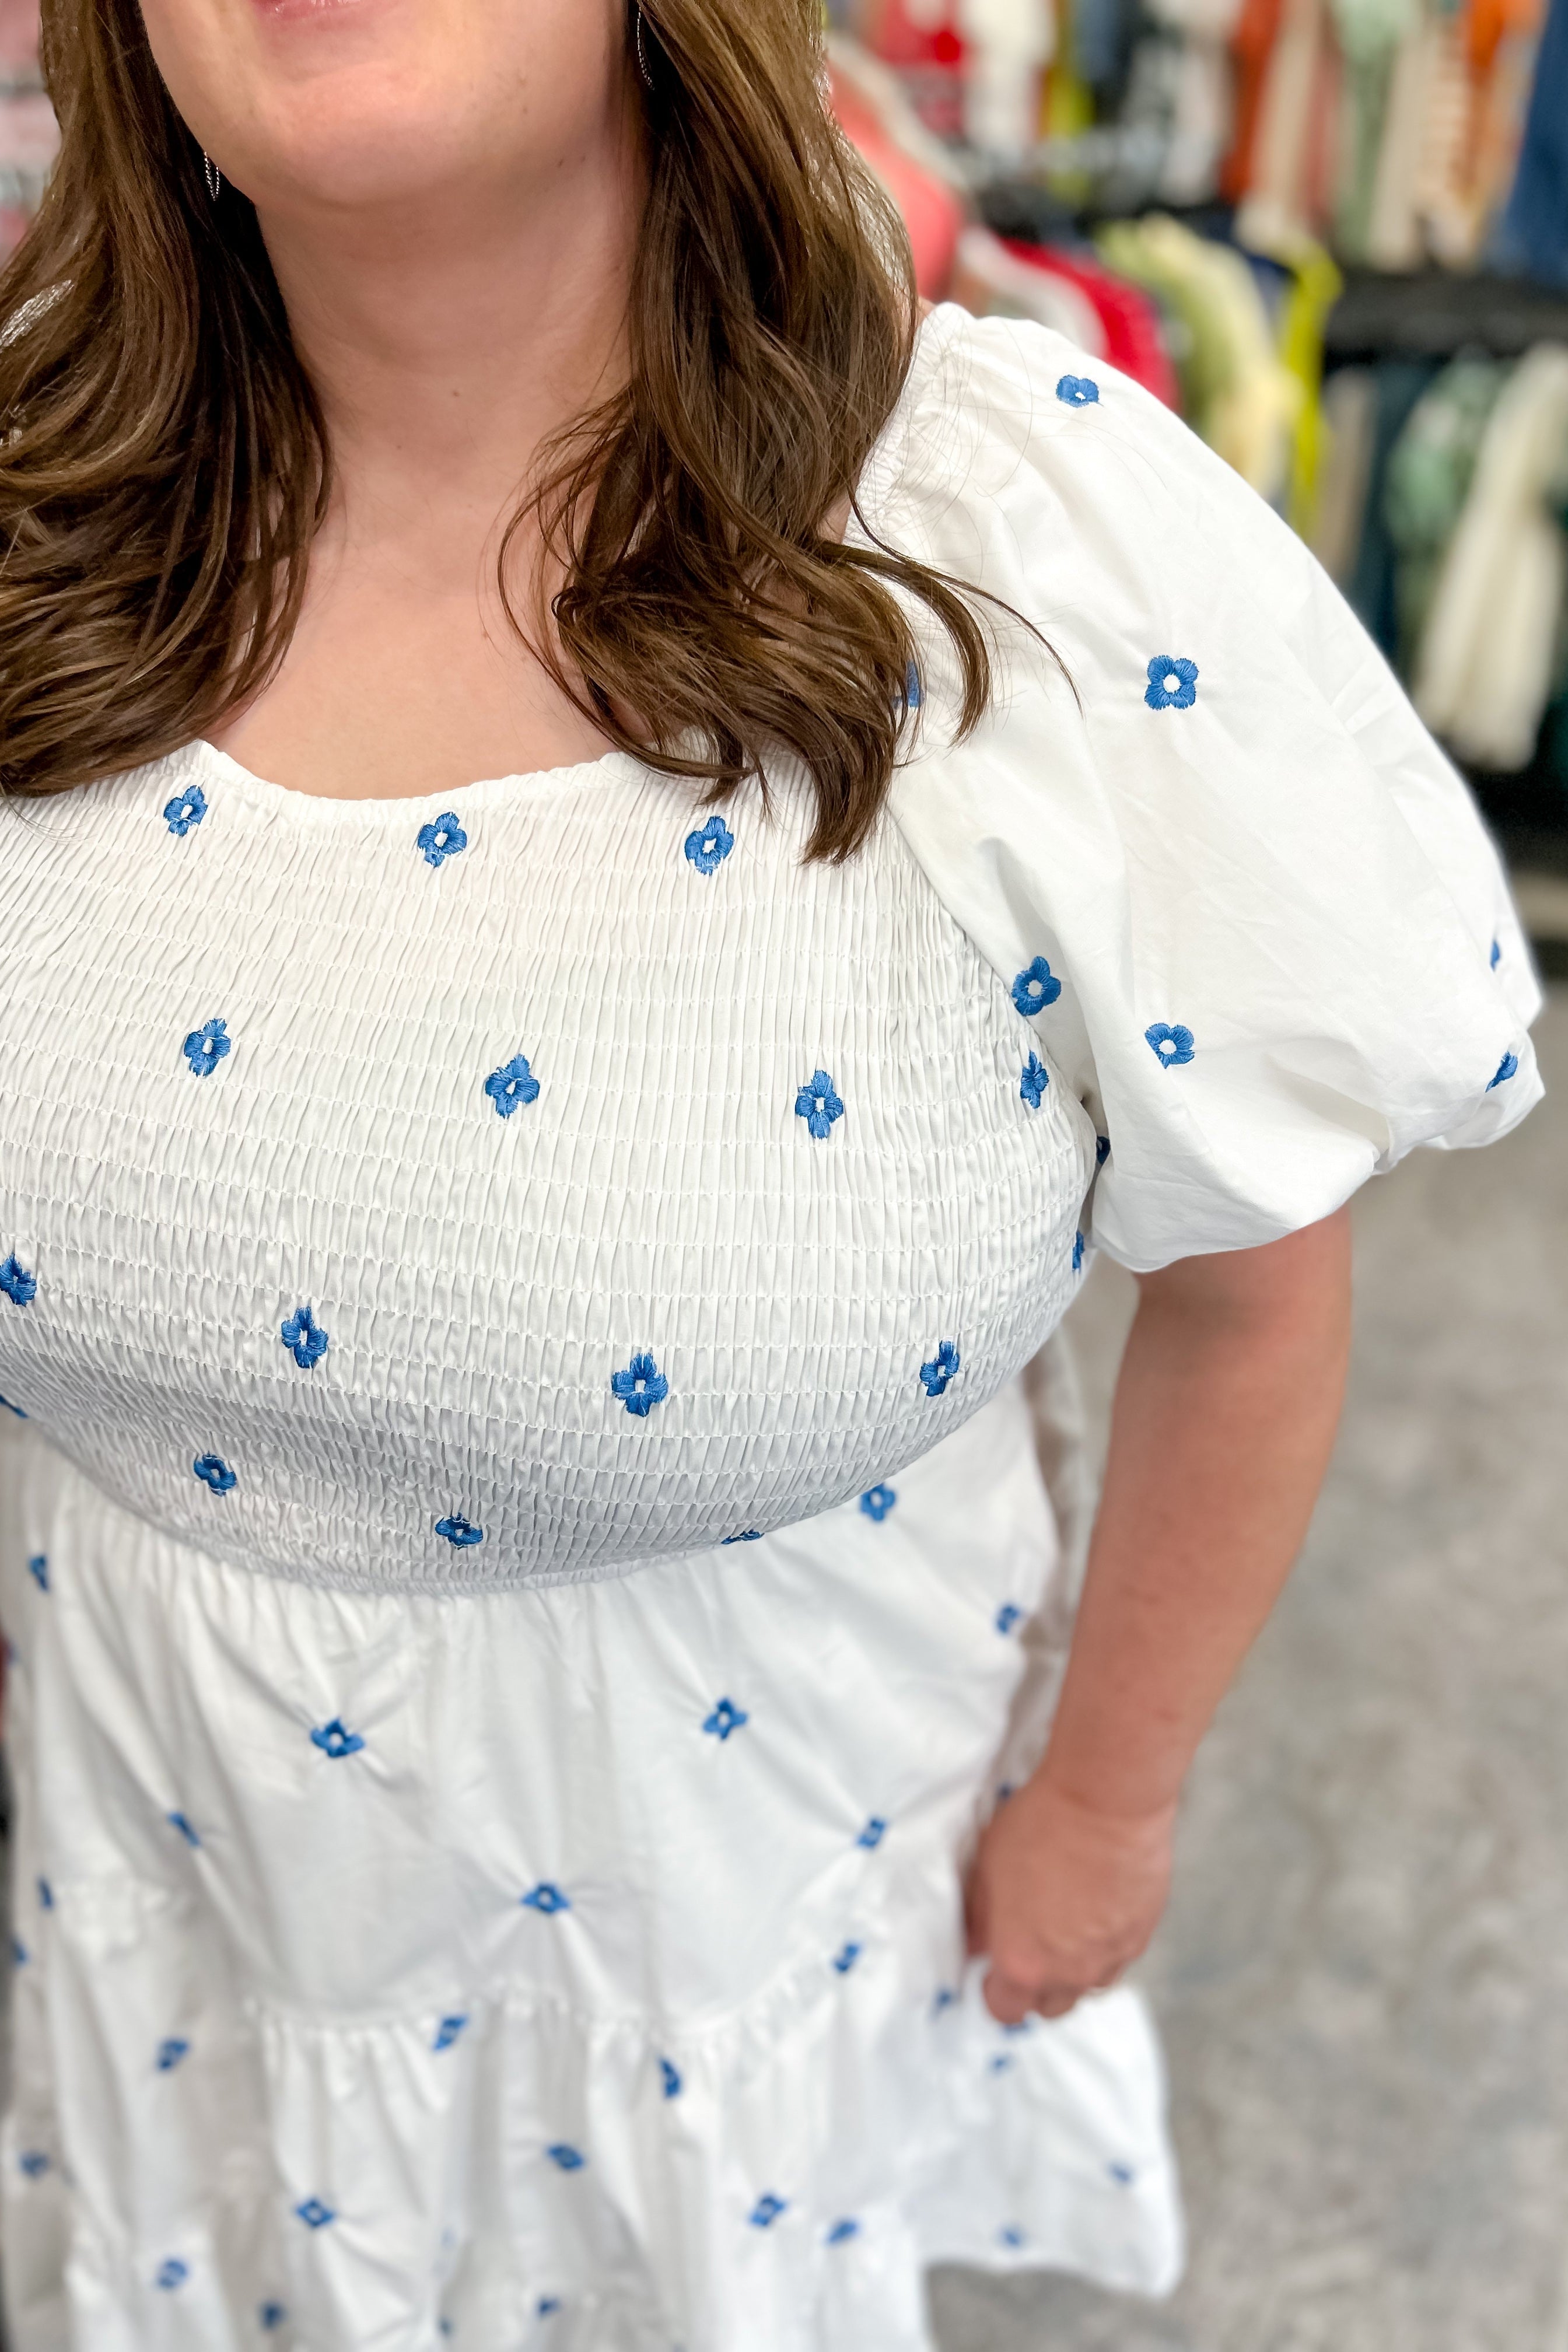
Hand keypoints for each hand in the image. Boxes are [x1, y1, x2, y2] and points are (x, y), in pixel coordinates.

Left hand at [963, 1774, 1176, 2023]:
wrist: (1106, 1800)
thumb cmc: (1043, 1825)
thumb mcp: (987, 1867)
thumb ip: (979, 1917)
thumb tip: (975, 1942)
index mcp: (1022, 1962)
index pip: (1003, 2009)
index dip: (994, 1991)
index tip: (992, 1971)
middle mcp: (1068, 1973)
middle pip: (1048, 2008)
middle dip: (1034, 1987)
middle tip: (1028, 1947)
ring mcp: (1109, 1958)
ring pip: (1086, 1987)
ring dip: (1073, 1970)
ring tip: (1065, 1925)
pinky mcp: (1140, 1936)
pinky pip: (1116, 1959)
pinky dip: (1104, 1946)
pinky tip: (1096, 1909)